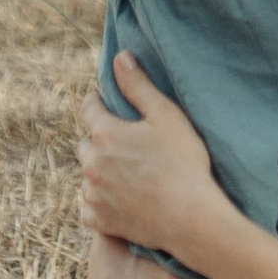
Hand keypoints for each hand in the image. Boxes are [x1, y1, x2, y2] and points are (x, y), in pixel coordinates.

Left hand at [78, 52, 225, 259]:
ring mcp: (93, 194)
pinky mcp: (99, 221)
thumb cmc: (183, 162)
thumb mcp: (165, 116)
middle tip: (124, 142)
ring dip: (99, 171)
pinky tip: (120, 199)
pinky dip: (99, 201)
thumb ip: (138, 86)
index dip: (98, 102)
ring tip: (125, 173)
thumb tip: (119, 57)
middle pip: (86, 143)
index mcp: (105, 133)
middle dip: (99, 139)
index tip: (105, 102)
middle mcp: (92, 163)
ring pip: (88, 175)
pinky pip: (89, 207)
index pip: (88, 108)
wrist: (190, 218)